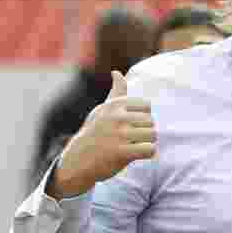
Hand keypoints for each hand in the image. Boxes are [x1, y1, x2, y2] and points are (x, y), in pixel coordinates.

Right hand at [47, 71, 155, 198]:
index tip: (129, 125)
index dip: (142, 117)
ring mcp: (118, 135)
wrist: (78, 160)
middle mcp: (116, 117)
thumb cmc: (95, 132)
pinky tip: (138, 155)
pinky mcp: (121, 153)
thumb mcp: (103, 110)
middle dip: (145, 131)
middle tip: (130, 138)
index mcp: (114, 105)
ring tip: (134, 145)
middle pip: (151, 121)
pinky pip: (150, 150)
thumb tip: (116, 72)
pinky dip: (148, 153)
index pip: (147, 106)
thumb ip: (116, 92)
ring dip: (147, 142)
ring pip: (153, 135)